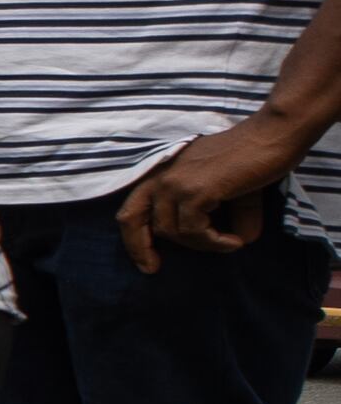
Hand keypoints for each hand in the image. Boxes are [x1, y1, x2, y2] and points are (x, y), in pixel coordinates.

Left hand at [118, 117, 306, 271]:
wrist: (272, 135)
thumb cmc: (251, 157)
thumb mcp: (227, 188)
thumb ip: (224, 213)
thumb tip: (239, 240)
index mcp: (162, 172)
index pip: (131, 207)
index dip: (133, 237)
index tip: (146, 263)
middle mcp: (161, 176)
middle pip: (133, 220)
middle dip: (140, 248)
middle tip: (154, 268)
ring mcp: (176, 183)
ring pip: (172, 232)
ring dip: (201, 244)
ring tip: (227, 242)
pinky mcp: (196, 191)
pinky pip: (195, 231)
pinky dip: (214, 242)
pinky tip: (233, 242)